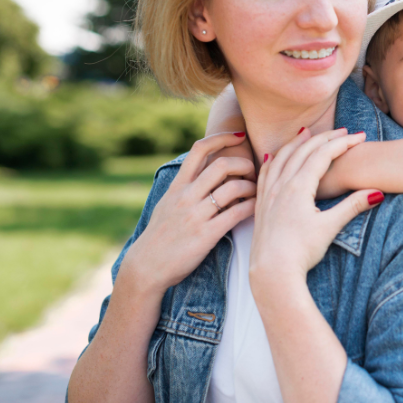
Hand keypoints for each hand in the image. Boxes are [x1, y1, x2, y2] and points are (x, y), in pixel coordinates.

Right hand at [121, 132, 257, 295]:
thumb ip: (185, 187)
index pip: (199, 150)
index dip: (222, 138)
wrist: (147, 266)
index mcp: (178, 186)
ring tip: (255, 192)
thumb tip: (203, 170)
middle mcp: (187, 196)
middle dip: (244, 164)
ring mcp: (196, 215)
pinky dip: (250, 207)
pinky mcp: (206, 234)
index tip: (239, 136)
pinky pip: (236, 214)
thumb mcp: (167, 203)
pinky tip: (254, 208)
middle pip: (222, 165)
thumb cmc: (160, 235)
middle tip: (253, 171)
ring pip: (233, 188)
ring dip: (251, 187)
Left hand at [250, 128, 382, 289]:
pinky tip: (273, 156)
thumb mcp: (329, 227)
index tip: (359, 137)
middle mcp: (282, 185)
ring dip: (297, 143)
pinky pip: (266, 173)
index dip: (343, 143)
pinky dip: (273, 159)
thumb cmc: (301, 252)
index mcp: (299, 187)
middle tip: (342, 131)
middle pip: (304, 150)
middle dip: (325, 138)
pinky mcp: (262, 204)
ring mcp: (269, 193)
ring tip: (307, 133)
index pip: (323, 155)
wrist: (272, 272)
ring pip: (282, 157)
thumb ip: (352, 206)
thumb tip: (377, 192)